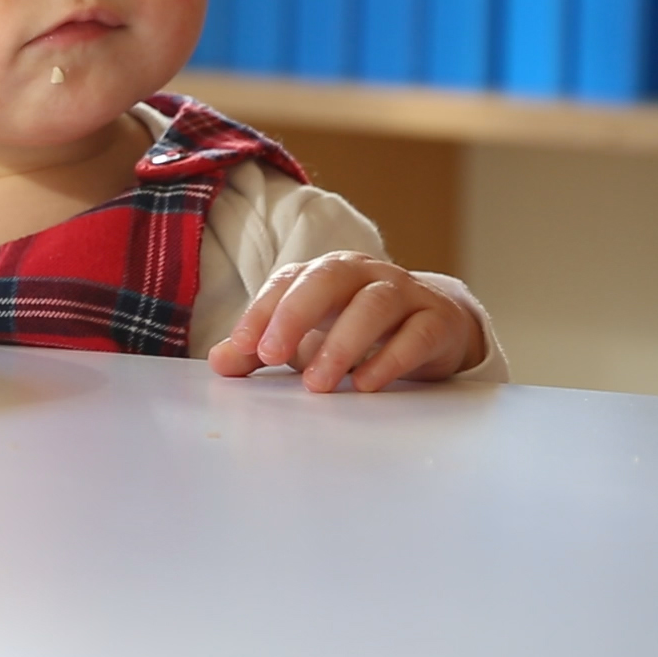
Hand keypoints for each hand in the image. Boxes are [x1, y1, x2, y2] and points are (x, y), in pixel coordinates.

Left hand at [207, 251, 484, 392]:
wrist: (436, 325)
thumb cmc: (358, 328)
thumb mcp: (308, 337)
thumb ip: (263, 348)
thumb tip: (220, 362)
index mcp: (324, 273)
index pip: (287, 281)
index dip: (262, 311)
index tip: (242, 347)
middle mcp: (363, 274)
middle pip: (328, 279)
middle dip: (296, 315)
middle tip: (272, 355)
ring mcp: (404, 293)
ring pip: (374, 305)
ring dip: (342, 343)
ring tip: (318, 383)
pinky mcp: (437, 321)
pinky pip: (416, 334)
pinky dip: (390, 359)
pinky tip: (365, 383)